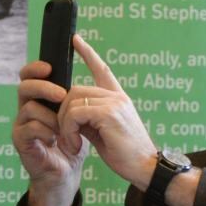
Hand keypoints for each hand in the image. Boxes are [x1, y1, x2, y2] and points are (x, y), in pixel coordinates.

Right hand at [12, 61, 88, 205]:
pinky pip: (29, 128)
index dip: (35, 68)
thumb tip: (95, 68)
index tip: (50, 66)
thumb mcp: (83, 117)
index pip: (30, 76)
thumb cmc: (76, 142)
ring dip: (52, 116)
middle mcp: (28, 109)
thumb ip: (82, 98)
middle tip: (61, 94)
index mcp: (42, 100)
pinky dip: (47, 132)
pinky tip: (56, 140)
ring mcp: (22, 125)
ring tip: (66, 130)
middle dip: (43, 87)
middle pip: (25, 87)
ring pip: (29, 108)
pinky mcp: (21, 141)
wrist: (69, 172)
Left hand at [57, 35, 156, 190]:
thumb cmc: (125, 153)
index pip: (102, 69)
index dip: (88, 53)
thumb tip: (68, 111)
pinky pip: (75, 113)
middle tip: (66, 135)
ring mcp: (114, 103)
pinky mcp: (109, 113)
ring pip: (72, 100)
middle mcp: (118, 97)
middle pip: (74, 89)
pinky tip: (76, 144)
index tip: (75, 39)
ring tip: (72, 142)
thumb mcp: (104, 131)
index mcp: (118, 99)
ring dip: (64, 124)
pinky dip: (69, 130)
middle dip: (62, 112)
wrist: (144, 166)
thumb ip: (89, 117)